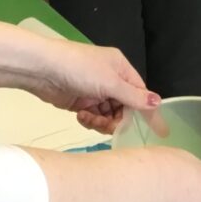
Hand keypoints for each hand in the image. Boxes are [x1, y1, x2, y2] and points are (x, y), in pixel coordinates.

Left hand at [28, 39, 162, 134]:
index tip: (158, 133)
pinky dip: (90, 120)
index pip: (140, 93)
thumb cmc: (80, 69)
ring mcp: (94, 92)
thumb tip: (158, 102)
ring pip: (109, 115)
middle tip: (110, 126)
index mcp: (121, 68)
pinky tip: (81, 117)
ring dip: (103, 122)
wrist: (42, 69)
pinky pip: (94, 117)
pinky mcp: (80, 102)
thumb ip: (134, 96)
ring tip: (90, 119)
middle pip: (125, 107)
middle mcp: (110, 79)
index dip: (147, 112)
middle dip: (119, 119)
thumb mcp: (110, 82)